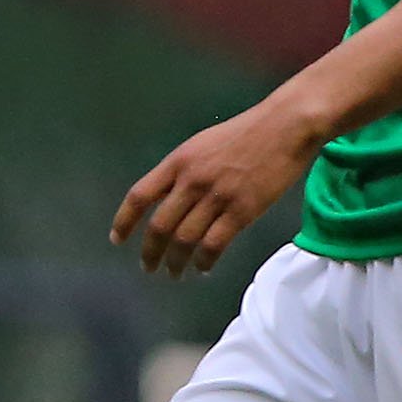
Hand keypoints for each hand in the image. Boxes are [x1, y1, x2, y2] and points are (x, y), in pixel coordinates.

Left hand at [111, 100, 323, 277]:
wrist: (285, 127)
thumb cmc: (246, 133)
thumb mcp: (202, 144)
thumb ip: (183, 171)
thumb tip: (168, 199)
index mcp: (178, 162)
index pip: (139, 197)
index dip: (124, 222)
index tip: (117, 240)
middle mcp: (192, 181)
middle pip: (160, 226)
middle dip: (150, 252)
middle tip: (149, 267)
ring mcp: (217, 197)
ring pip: (185, 239)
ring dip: (176, 261)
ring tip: (175, 273)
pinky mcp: (243, 211)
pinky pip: (215, 244)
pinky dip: (205, 260)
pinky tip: (203, 267)